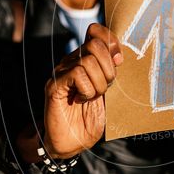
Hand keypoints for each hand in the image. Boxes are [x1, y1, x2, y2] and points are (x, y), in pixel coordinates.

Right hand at [42, 23, 122, 158]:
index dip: (111, 42)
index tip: (119, 61)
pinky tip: (81, 100)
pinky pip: (78, 74)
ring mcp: (61, 71)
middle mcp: (72, 61)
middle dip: (108, 69)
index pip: (96, 31)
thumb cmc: (89, 118)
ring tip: (92, 97)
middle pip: (96, 44)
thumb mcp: (107, 93)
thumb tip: (118, 55)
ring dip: (99, 83)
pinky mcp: (55, 84)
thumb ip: (110, 72)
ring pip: (88, 60)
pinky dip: (87, 89)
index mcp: (85, 59)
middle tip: (104, 88)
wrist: (71, 142)